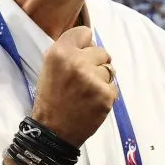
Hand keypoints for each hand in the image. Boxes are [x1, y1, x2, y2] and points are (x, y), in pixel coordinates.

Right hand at [30, 26, 117, 146]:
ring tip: (85, 93)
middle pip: (101, 51)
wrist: (53, 131)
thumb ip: (68, 50)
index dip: (83, 46)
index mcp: (59, 53)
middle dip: (95, 64)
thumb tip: (91, 41)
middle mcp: (76, 62)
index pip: (85, 33)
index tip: (79, 56)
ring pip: (109, 70)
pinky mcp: (105, 95)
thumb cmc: (51, 98)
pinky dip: (105, 95)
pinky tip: (92, 103)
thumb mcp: (50, 67)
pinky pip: (113, 87)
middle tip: (82, 80)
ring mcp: (93, 79)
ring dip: (101, 80)